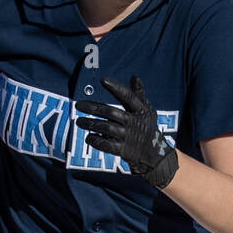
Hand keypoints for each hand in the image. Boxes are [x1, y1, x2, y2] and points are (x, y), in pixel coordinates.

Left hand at [75, 74, 178, 188]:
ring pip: (105, 128)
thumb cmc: (147, 128)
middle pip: (110, 112)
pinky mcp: (123, 150)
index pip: (127, 97)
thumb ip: (138, 95)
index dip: (116, 88)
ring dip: (90, 124)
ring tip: (79, 122)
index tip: (103, 79)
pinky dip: (96, 141)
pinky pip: (106, 145)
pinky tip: (88, 137)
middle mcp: (134, 122)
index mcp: (140, 111)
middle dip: (93, 108)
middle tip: (78, 105)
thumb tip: (134, 77)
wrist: (154, 155)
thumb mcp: (146, 111)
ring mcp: (128, 137)